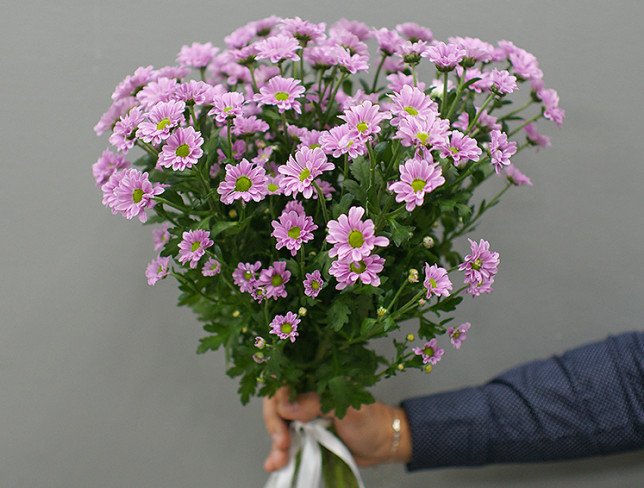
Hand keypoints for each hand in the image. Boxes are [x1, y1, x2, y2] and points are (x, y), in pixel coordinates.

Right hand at [263, 387, 411, 471]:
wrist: (383, 445)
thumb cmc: (371, 421)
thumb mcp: (347, 409)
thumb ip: (316, 402)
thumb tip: (286, 406)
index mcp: (316, 380)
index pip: (284, 382)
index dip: (277, 401)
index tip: (282, 422)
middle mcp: (306, 396)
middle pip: (276, 405)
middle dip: (275, 426)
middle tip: (282, 445)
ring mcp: (304, 417)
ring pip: (278, 426)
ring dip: (275, 444)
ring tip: (280, 461)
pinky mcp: (305, 436)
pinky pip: (285, 443)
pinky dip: (277, 454)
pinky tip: (274, 464)